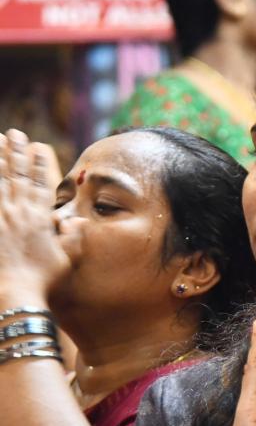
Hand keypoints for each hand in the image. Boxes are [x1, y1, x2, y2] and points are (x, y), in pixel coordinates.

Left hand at [0, 130, 70, 302]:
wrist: (18, 292)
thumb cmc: (44, 279)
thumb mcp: (66, 260)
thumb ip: (72, 237)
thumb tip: (78, 220)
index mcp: (40, 219)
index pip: (41, 185)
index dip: (39, 164)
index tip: (37, 147)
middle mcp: (19, 213)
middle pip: (18, 177)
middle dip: (17, 153)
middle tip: (14, 133)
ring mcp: (1, 218)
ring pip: (0, 182)